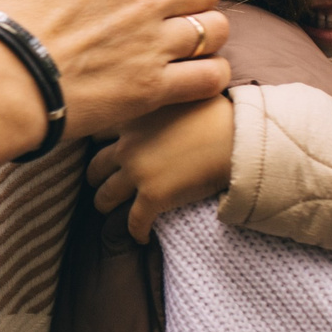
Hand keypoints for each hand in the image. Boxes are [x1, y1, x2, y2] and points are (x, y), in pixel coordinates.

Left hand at [86, 95, 237, 241]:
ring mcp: (137, 172)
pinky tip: (141, 237)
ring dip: (104, 203)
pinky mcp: (153, 197)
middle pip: (96, 165)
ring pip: (105, 195)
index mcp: (133, 118)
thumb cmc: (218, 112)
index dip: (99, 141)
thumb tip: (169, 97)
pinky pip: (134, 221)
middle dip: (95, 175)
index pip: (99, 130)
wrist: (236, 137)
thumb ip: (163, 99)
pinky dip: (135, 231)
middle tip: (98, 182)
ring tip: (109, 209)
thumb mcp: (180, 94)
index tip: (103, 148)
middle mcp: (127, 145)